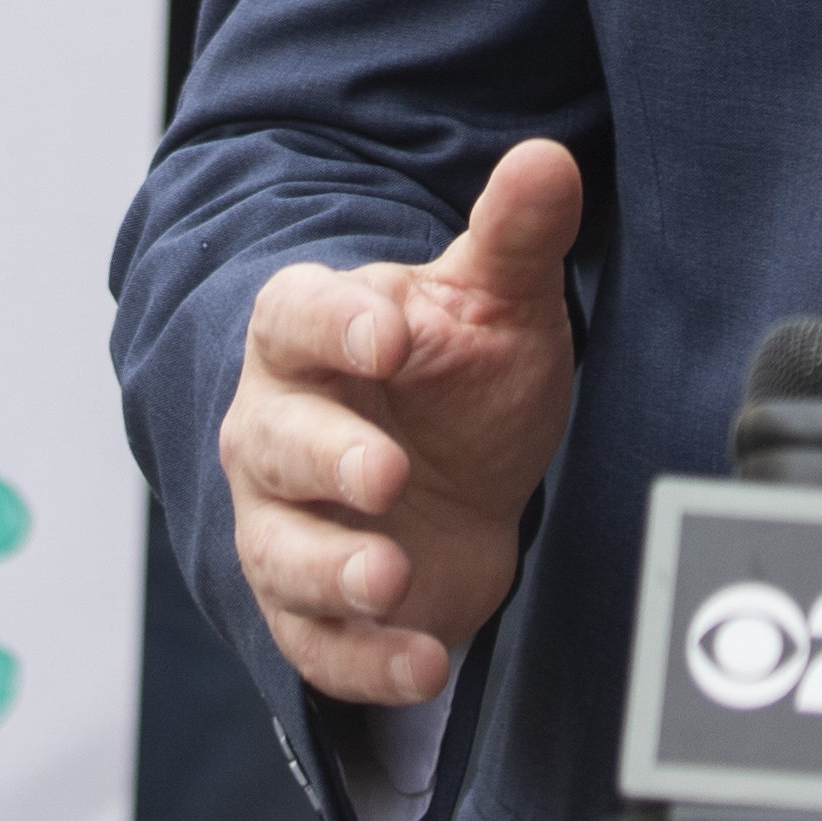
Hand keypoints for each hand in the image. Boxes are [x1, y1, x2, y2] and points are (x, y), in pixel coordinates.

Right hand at [220, 137, 588, 709]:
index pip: (297, 318)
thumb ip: (515, 236)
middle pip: (273, 443)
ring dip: (330, 569)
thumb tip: (548, 160)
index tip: (388, 336)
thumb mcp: (498, 303)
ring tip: (390, 576)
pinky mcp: (312, 608)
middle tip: (385, 474)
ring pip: (279, 550)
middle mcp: (275, 427)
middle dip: (325, 462)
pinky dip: (364, 660)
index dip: (334, 327)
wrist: (457, 477)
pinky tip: (421, 660)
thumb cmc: (459, 375)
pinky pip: (316, 641)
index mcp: (310, 335)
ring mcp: (285, 523)